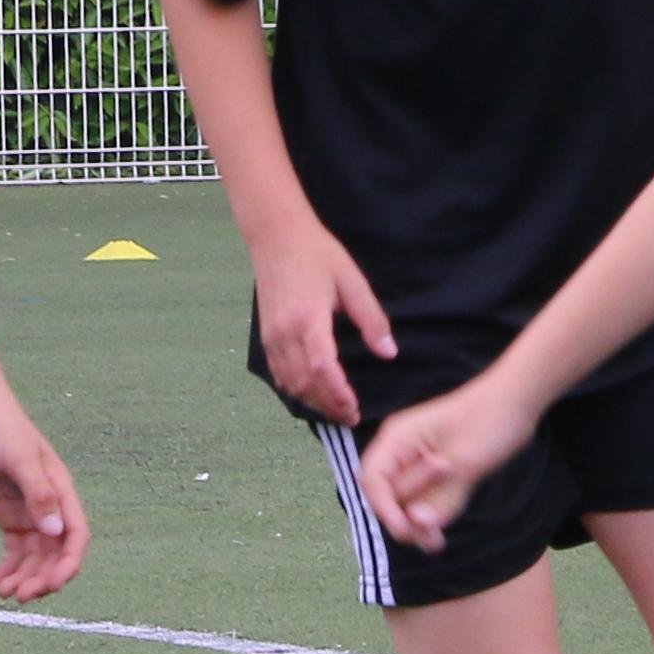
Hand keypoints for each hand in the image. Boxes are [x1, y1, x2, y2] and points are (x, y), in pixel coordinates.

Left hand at [0, 392, 88, 602]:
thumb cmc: (0, 425)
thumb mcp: (19, 459)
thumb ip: (39, 495)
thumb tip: (55, 532)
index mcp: (61, 491)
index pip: (75, 536)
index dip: (67, 564)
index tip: (52, 585)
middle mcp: (48, 505)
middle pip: (53, 552)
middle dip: (41, 578)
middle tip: (19, 597)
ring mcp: (27, 510)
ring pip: (34, 555)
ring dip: (24, 577)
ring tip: (4, 593)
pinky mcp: (6, 511)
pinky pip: (14, 548)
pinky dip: (9, 566)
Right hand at [248, 218, 396, 425]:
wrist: (276, 235)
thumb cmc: (317, 253)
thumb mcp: (351, 282)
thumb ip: (371, 319)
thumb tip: (389, 352)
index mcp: (308, 320)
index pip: (322, 369)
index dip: (338, 395)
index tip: (355, 409)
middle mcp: (285, 333)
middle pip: (305, 384)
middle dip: (328, 406)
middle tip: (350, 417)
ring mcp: (271, 337)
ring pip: (289, 383)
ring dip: (312, 401)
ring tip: (334, 410)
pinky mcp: (265, 336)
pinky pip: (278, 373)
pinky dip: (295, 389)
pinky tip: (311, 393)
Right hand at [358, 374, 545, 554]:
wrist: (517, 402)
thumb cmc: (489, 419)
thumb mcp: (467, 460)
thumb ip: (440, 495)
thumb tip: (415, 523)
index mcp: (398, 437)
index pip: (374, 479)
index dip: (384, 509)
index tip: (406, 530)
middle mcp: (401, 451)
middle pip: (387, 496)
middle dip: (405, 519)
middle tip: (432, 540)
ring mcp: (416, 463)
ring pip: (404, 503)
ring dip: (418, 524)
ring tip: (437, 542)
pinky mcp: (433, 474)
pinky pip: (422, 501)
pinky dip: (429, 518)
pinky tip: (439, 535)